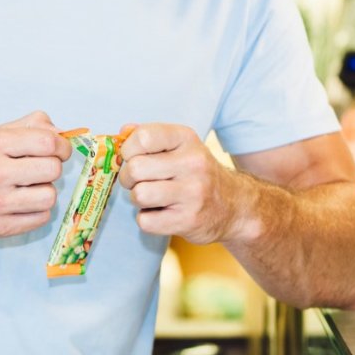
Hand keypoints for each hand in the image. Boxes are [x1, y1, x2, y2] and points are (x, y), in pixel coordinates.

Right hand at [0, 111, 71, 239]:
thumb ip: (28, 126)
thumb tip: (61, 133)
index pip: (47, 143)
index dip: (62, 146)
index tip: (60, 150)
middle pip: (52, 169)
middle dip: (52, 166)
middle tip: (40, 168)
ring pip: (49, 196)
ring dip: (45, 190)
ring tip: (30, 187)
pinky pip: (41, 218)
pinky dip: (37, 209)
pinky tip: (23, 202)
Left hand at [118, 123, 243, 244]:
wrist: (234, 205)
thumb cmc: (197, 172)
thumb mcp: (180, 146)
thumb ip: (150, 137)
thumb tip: (121, 134)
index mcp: (186, 139)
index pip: (144, 137)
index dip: (128, 149)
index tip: (131, 157)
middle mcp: (192, 163)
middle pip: (136, 168)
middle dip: (128, 177)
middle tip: (137, 181)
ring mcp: (193, 193)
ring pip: (139, 195)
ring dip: (137, 199)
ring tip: (150, 197)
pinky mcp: (189, 220)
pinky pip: (146, 221)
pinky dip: (147, 219)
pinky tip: (160, 213)